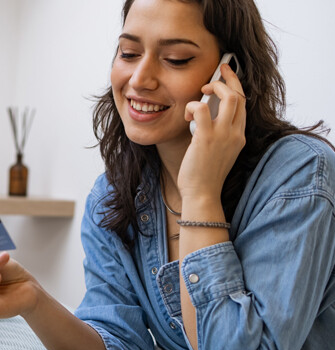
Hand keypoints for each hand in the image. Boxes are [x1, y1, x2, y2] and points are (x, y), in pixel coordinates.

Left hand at [181, 63, 246, 199]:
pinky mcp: (206, 137)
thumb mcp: (218, 150)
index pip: (244, 104)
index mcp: (239, 136)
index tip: (228, 75)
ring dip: (214, 88)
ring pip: (229, 97)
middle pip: (240, 96)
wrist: (202, 194)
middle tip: (216, 73)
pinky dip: (193, 106)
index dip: (236, 86)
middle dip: (228, 79)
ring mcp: (223, 135)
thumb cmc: (204, 175)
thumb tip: (205, 114)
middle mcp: (236, 133)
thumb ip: (218, 133)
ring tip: (201, 92)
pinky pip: (202, 109)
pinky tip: (187, 115)